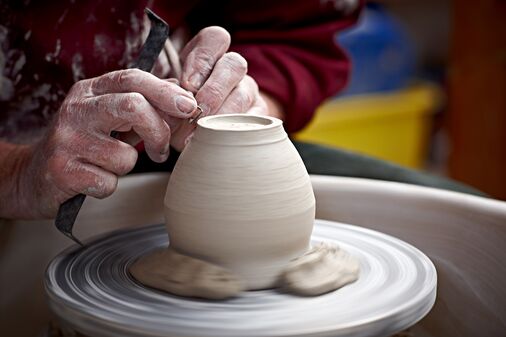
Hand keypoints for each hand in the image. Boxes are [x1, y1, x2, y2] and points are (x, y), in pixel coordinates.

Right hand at [13, 69, 196, 217]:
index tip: (189, 107)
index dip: (166, 91)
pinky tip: (92, 179)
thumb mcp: (108, 117)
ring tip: (107, 165)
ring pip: (125, 155)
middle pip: (133, 107)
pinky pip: (109, 182)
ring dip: (126, 166)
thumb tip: (182, 96)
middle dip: (158, 131)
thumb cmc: (83, 145)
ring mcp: (67, 140)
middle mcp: (76, 110)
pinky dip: (108, 186)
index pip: (133, 79)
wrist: (34, 176)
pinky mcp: (63, 170)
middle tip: (160, 151)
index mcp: (90, 91)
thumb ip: (141, 105)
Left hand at [168, 26, 268, 150]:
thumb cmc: (177, 111)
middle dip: (213, 89)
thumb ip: (166, 95)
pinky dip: (235, 132)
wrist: (195, 134)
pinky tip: (219, 142)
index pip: (215, 38)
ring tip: (202, 133)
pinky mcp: (258, 118)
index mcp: (209, 55)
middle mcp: (232, 70)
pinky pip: (256, 121)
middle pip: (234, 64)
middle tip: (196, 112)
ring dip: (221, 114)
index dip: (203, 58)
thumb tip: (169, 104)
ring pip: (244, 94)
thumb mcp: (167, 97)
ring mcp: (248, 92)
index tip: (187, 83)